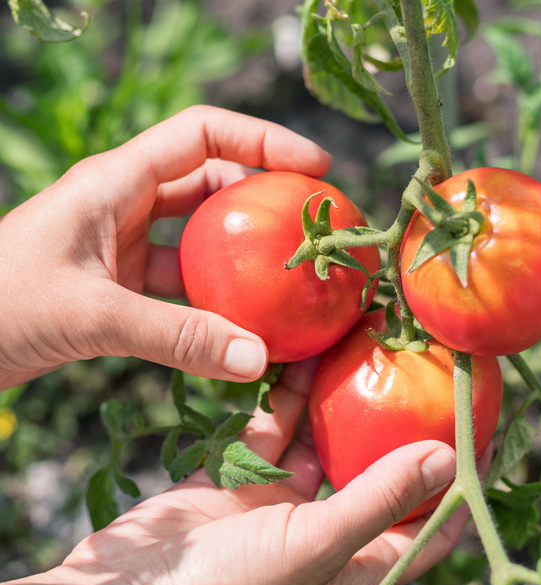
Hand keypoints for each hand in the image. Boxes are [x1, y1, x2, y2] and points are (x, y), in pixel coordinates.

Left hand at [0, 106, 331, 390]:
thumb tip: (258, 359)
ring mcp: (124, 246)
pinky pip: (184, 283)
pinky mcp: (122, 285)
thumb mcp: (92, 315)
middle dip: (263, 198)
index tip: (314, 166)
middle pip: (211, 182)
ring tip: (288, 275)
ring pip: (200, 237)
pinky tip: (242, 324)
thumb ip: (178, 337)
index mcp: (115, 182)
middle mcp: (124, 205)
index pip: (203, 135)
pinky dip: (215, 299)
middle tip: (311, 226)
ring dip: (242, 254)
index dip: (263, 140)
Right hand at [0, 358, 484, 584]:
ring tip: (368, 354)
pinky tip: (305, 358)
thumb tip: (447, 458)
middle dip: (400, 431)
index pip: (428, 528)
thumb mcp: (315, 546)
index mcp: (353, 565)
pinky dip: (287, 400)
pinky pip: (273, 431)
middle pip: (378, 477)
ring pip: (323, 444)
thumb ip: (379, 500)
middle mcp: (324, 534)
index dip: (459, 490)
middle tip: (426, 378)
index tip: (483, 438)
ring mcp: (280, 506)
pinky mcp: (239, 480)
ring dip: (341, 404)